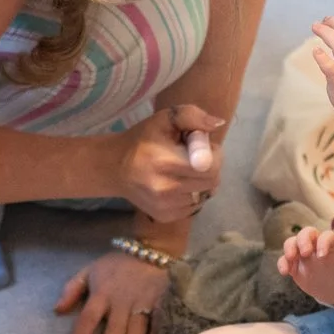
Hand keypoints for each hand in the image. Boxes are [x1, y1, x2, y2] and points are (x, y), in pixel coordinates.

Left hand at [55, 250, 173, 333]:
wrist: (151, 249)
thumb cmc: (117, 265)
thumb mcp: (89, 270)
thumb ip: (71, 289)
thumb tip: (56, 310)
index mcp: (101, 293)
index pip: (88, 319)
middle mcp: (121, 300)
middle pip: (114, 328)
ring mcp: (143, 300)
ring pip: (136, 327)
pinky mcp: (161, 300)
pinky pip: (159, 319)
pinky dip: (156, 333)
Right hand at [117, 104, 225, 221]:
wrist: (115, 168)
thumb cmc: (142, 139)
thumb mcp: (164, 119)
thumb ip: (192, 116)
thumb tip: (217, 123)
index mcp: (166, 162)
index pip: (211, 166)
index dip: (214, 155)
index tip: (202, 147)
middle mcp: (166, 189)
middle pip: (212, 181)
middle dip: (211, 167)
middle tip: (195, 158)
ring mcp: (166, 206)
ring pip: (205, 194)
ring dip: (202, 182)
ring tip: (183, 170)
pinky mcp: (165, 216)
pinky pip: (195, 206)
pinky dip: (192, 194)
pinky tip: (177, 184)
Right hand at [279, 226, 333, 307]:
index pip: (327, 236)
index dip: (324, 242)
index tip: (322, 255)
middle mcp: (317, 245)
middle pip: (307, 233)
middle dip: (303, 240)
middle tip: (305, 253)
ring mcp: (305, 255)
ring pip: (293, 242)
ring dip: (289, 248)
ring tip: (290, 259)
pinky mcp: (296, 266)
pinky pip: (285, 260)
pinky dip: (283, 263)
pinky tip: (285, 273)